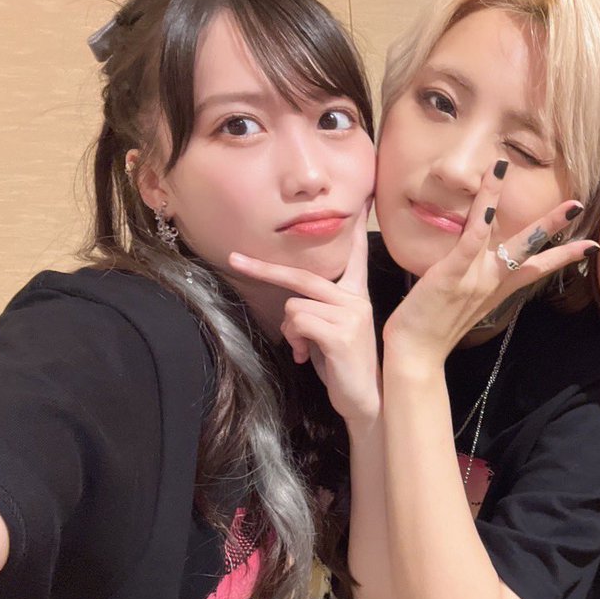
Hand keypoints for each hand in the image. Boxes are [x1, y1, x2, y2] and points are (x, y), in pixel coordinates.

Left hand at [228, 221, 378, 427]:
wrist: (365, 400)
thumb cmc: (342, 366)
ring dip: (290, 329)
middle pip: (303, 274)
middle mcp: (357, 300)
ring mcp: (351, 316)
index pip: (356, 256)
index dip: (355, 230)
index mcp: (356, 296)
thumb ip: (315, 309)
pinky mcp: (342, 334)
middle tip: (234, 259)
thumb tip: (288, 308)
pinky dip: (294, 339)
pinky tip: (306, 356)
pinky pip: (298, 322)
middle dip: (263, 269)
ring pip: (294, 304)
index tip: (365, 197)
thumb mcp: (330, 332)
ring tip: (304, 348)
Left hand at [383, 159, 594, 365]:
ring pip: (509, 241)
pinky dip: (483, 216)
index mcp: (496, 289)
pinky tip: (492, 194)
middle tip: (578, 205)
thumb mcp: (461, 304)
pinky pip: (471, 240)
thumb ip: (473, 283)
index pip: (536, 268)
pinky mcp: (452, 274)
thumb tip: (478, 267)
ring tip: (539, 187)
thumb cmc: (432, 330)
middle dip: (555, 226)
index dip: (563, 256)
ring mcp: (475, 278)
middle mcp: (492, 282)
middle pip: (531, 250)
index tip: (591, 247)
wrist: (416, 354)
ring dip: (523, 213)